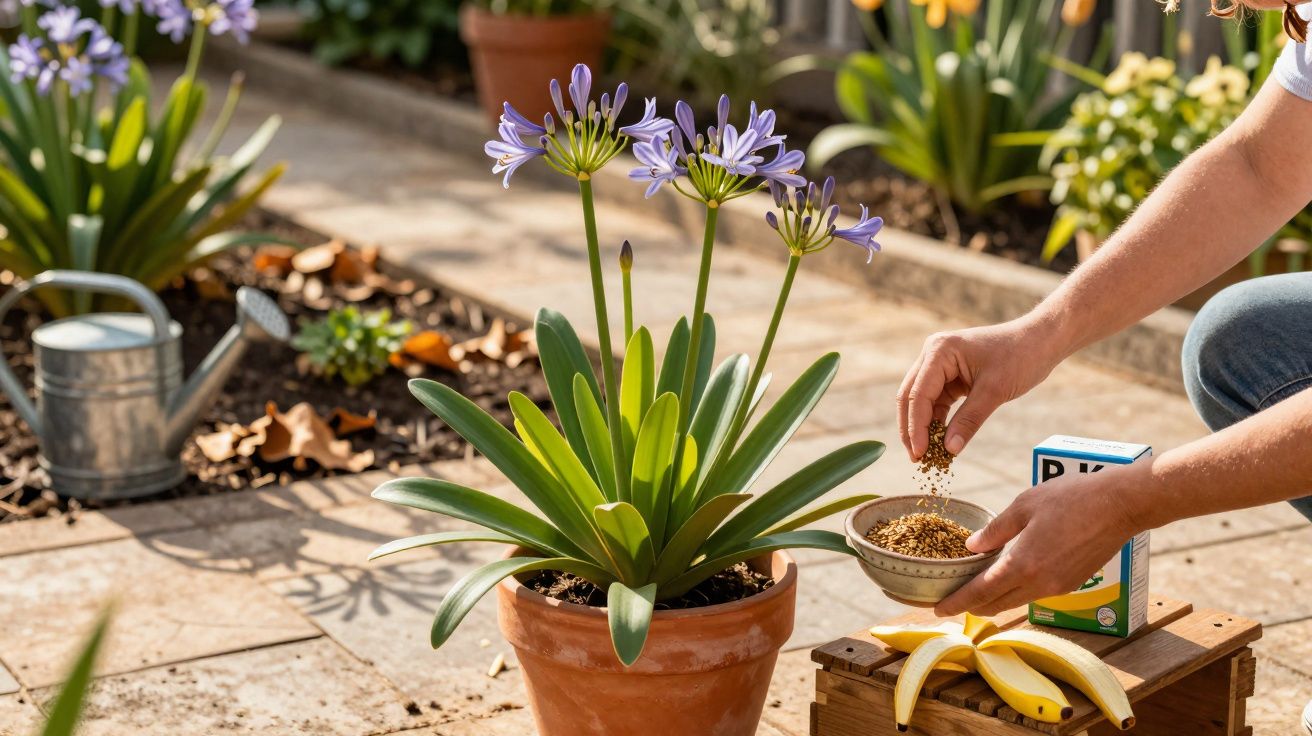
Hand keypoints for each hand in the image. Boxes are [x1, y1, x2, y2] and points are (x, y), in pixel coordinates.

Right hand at [897, 319, 1062, 459]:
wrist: (1041, 341)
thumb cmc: (1020, 357)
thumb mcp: (994, 391)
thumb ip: (969, 420)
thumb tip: (949, 450)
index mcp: (939, 351)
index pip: (918, 394)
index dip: (916, 427)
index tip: (920, 454)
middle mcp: (933, 354)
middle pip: (911, 397)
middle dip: (912, 429)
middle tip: (916, 459)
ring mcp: (940, 364)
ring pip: (921, 402)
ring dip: (922, 428)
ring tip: (926, 456)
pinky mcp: (950, 375)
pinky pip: (937, 402)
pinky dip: (937, 422)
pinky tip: (939, 442)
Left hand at [934, 462, 1147, 616]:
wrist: (1120, 505)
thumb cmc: (1071, 498)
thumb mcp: (1024, 506)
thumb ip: (996, 530)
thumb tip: (972, 547)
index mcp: (1023, 565)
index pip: (980, 593)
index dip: (957, 603)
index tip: (938, 609)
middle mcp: (1039, 584)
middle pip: (996, 604)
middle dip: (972, 605)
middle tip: (952, 600)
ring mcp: (1058, 587)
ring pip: (1016, 600)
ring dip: (994, 598)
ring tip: (976, 588)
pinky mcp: (1072, 584)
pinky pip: (1035, 594)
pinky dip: (1016, 590)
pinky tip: (1008, 576)